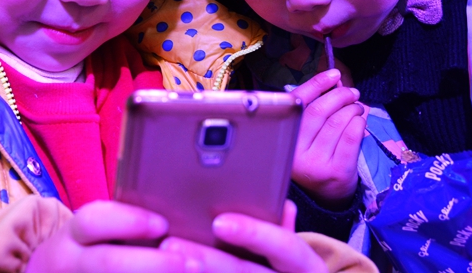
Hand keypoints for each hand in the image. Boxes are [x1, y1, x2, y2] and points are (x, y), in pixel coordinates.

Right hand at [26, 200, 192, 271]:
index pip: (93, 222)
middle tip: (193, 264)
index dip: (130, 221)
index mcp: (72, 237)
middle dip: (153, 265)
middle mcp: (69, 265)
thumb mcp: (90, 233)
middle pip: (108, 263)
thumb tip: (174, 222)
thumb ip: (121, 224)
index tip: (163, 224)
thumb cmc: (87, 250)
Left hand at [159, 201, 327, 272]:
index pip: (284, 246)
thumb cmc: (290, 271)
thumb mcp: (294, 253)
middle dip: (206, 259)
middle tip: (171, 243)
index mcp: (306, 266)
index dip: (253, 233)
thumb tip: (284, 205)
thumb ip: (284, 230)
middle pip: (243, 271)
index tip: (220, 222)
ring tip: (165, 262)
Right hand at [290, 69, 365, 207]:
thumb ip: (316, 107)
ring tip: (357, 107)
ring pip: (337, 122)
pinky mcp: (336, 172)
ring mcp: (315, 164)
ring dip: (352, 108)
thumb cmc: (316, 158)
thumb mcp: (307, 134)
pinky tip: (361, 120)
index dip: (317, 84)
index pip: (299, 102)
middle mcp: (295, 151)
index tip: (334, 74)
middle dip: (340, 95)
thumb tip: (336, 80)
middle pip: (320, 110)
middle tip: (352, 93)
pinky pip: (351, 138)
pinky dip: (359, 123)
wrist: (325, 198)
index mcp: (283, 137)